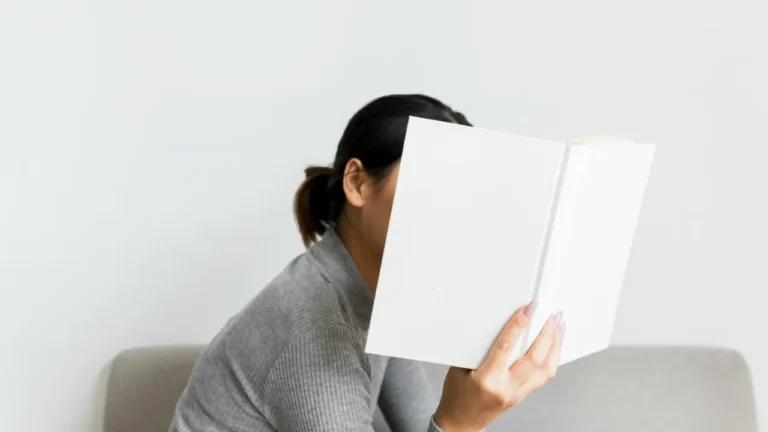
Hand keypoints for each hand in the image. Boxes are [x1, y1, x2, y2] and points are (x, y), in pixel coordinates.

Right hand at [434, 302, 563, 431]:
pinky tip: (555, 346)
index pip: (505, 347)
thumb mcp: (459, 368)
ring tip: (559, 326)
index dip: (518, 325)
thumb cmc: (456, 395)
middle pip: (534, 359)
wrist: (460, 423)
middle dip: (546, 333)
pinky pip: (544, 377)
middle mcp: (505, 388)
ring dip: (555, 345)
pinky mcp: (522, 396)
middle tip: (551, 315)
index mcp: (486, 379)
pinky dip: (553, 358)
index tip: (528, 309)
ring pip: (546, 369)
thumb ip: (478, 348)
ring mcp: (516, 394)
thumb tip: (494, 325)